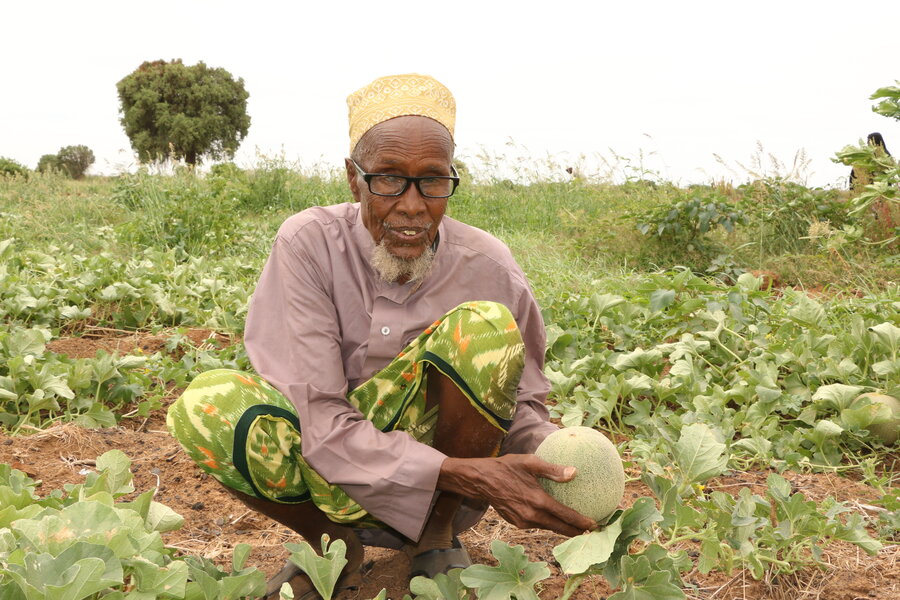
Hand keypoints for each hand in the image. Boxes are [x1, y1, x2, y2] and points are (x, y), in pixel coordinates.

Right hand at [437, 454, 596, 536]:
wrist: (480, 480)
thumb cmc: (506, 467)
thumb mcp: (529, 462)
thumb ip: (552, 469)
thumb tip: (574, 472)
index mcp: (538, 501)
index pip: (566, 516)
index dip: (582, 522)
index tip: (596, 525)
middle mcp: (532, 515)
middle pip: (560, 528)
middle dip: (577, 531)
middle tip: (592, 531)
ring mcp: (523, 521)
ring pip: (549, 527)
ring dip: (563, 528)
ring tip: (577, 527)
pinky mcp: (517, 523)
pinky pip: (537, 524)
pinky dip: (548, 523)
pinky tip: (555, 518)